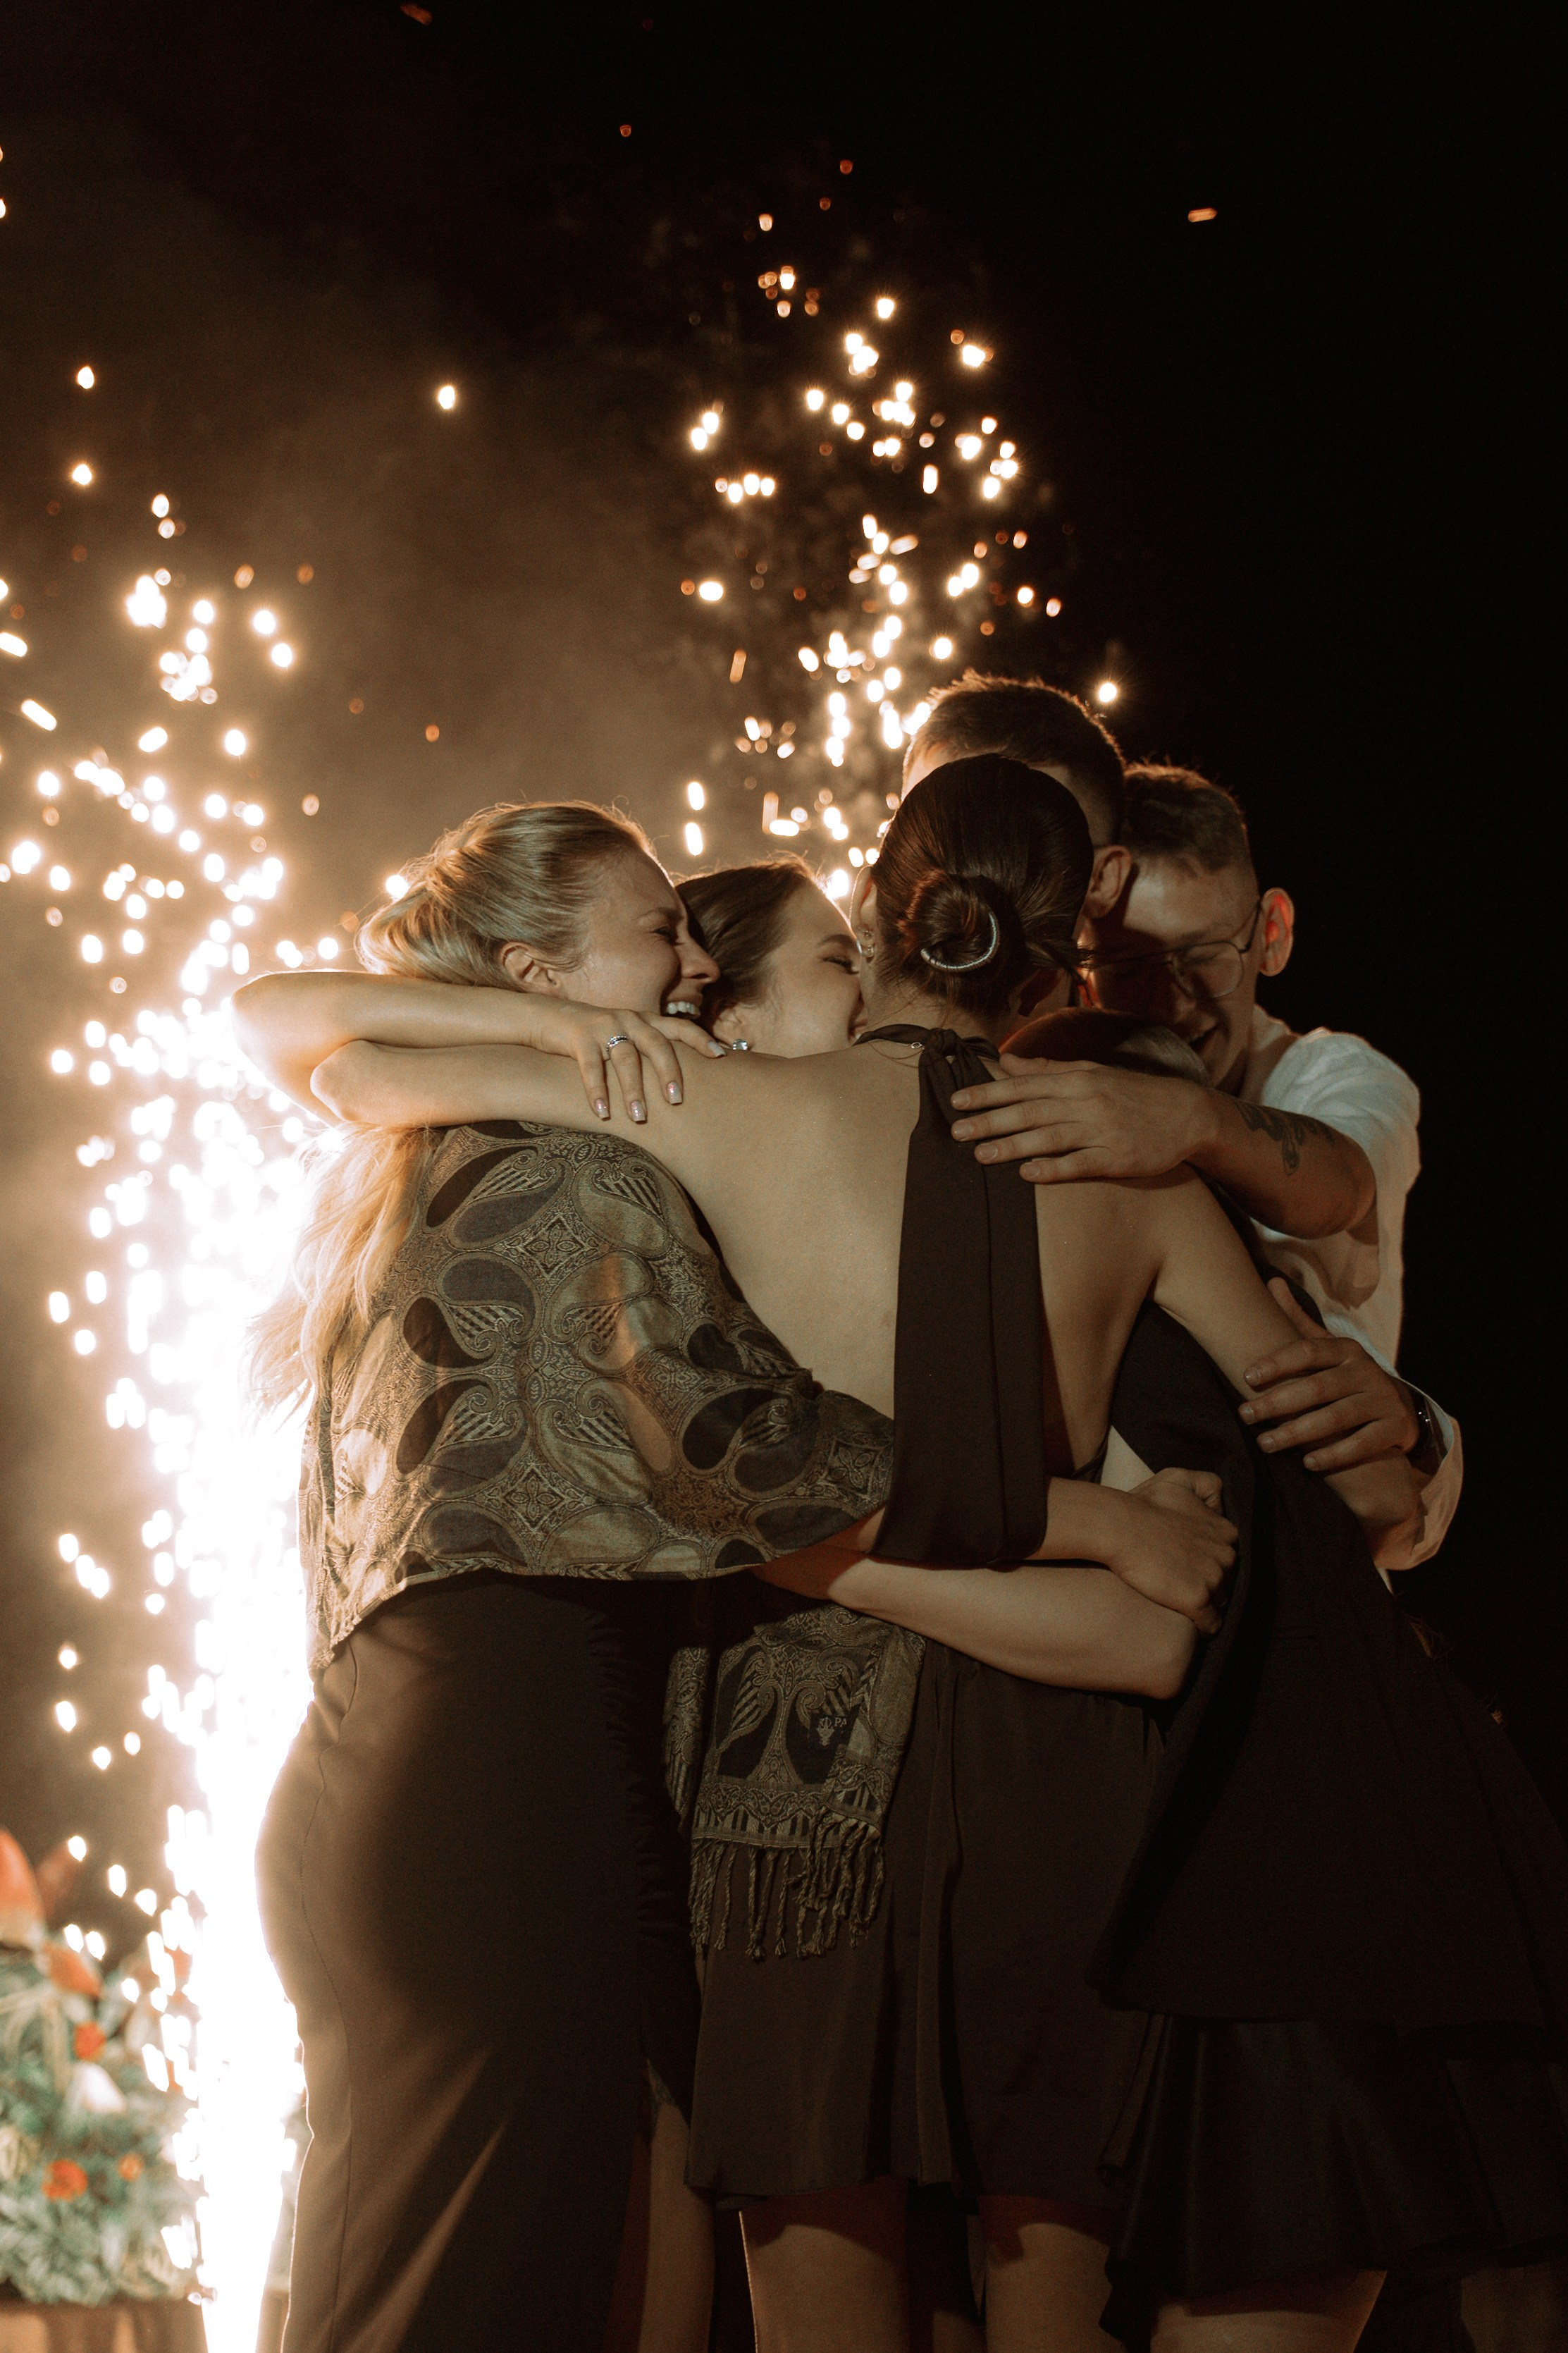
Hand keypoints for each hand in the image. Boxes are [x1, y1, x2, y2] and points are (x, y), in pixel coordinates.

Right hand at [519, 1001, 723, 1122]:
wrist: (547, 1018)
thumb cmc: (593, 1036)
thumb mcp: (624, 1036)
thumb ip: (646, 1049)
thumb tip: (676, 1079)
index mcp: (644, 1020)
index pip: (679, 1026)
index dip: (700, 1040)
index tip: (721, 1056)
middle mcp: (628, 1019)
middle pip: (657, 1044)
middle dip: (669, 1073)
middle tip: (677, 1101)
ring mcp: (603, 1026)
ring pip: (625, 1058)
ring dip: (633, 1090)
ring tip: (639, 1118)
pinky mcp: (578, 1037)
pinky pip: (590, 1066)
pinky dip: (596, 1091)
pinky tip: (602, 1113)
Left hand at [949, 1057, 1212, 1182]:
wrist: (1187, 1114)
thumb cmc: (1134, 1093)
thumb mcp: (1092, 1073)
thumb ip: (1047, 1070)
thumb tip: (1006, 1060)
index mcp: (1078, 1080)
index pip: (1024, 1084)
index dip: (989, 1092)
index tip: (958, 1100)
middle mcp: (1087, 1102)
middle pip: (1030, 1110)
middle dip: (991, 1120)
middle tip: (957, 1131)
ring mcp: (1101, 1131)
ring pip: (1050, 1137)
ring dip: (1013, 1146)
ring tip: (981, 1155)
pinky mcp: (1116, 1158)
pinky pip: (1080, 1164)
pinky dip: (1054, 1168)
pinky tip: (1028, 1174)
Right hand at [1107, 1469, 1235, 1633]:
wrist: (1119, 1527)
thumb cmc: (1143, 1504)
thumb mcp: (1178, 1479)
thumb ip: (1206, 1484)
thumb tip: (1218, 1504)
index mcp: (1226, 1531)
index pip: (1227, 1556)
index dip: (1209, 1562)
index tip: (1191, 1565)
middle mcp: (1227, 1555)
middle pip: (1227, 1580)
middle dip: (1211, 1584)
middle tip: (1185, 1584)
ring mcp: (1214, 1579)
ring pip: (1220, 1602)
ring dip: (1207, 1605)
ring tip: (1185, 1604)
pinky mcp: (1197, 1600)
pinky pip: (1211, 1624)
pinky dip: (1204, 1628)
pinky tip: (1193, 1627)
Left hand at [1239, 1279, 1419, 1470]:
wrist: (1399, 1407)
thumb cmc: (1348, 1376)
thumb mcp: (1328, 1348)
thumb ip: (1299, 1321)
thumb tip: (1271, 1282)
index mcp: (1346, 1350)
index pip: (1308, 1351)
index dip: (1277, 1362)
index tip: (1246, 1376)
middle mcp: (1366, 1372)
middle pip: (1317, 1388)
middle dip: (1277, 1402)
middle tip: (1245, 1414)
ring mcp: (1382, 1400)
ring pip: (1336, 1418)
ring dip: (1297, 1433)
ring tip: (1266, 1443)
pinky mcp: (1394, 1428)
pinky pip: (1361, 1444)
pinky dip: (1334, 1455)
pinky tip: (1307, 1463)